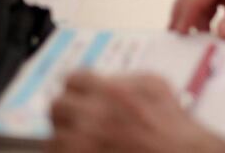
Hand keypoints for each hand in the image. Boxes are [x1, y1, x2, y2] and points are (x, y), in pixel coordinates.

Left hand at [48, 71, 224, 152]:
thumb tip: (104, 80)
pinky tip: (85, 150)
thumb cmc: (170, 123)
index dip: (78, 86)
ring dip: (66, 135)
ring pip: (54, 137)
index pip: (72, 79)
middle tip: (78, 116)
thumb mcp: (154, 83)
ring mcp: (84, 145)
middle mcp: (91, 116)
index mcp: (108, 91)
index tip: (82, 93)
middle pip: (56, 106)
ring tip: (81, 138)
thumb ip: (123, 77)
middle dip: (68, 109)